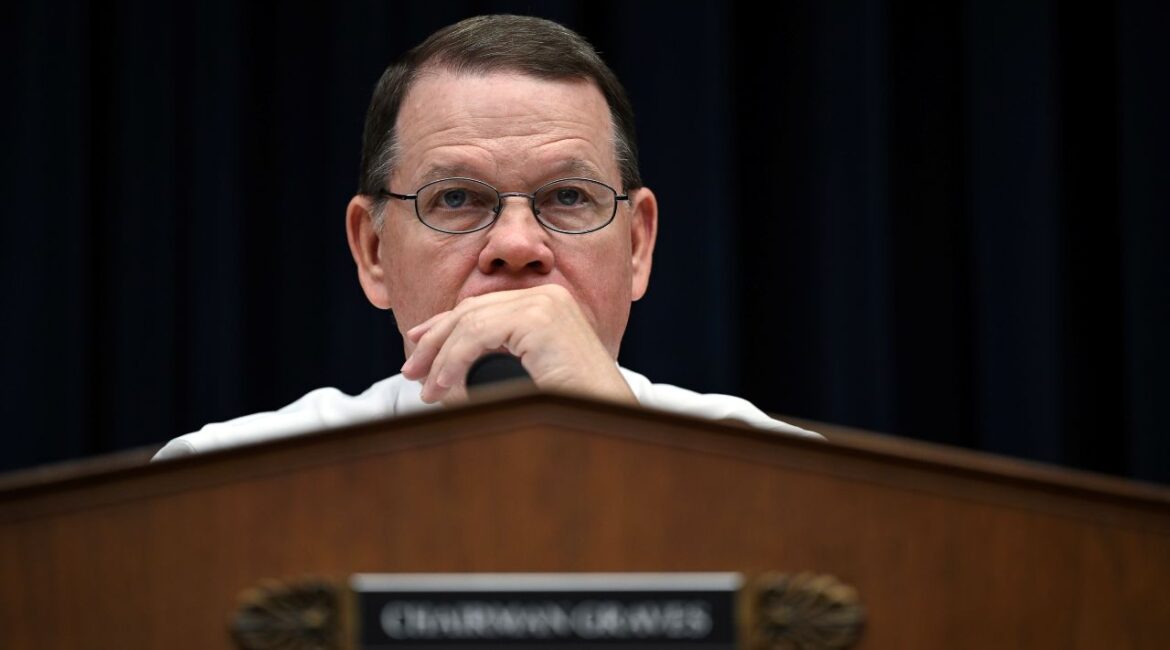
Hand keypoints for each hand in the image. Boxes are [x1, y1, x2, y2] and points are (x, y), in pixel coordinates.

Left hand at [399, 285, 636, 404]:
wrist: (607, 419)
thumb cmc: (573, 407)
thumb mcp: (529, 375)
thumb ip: (499, 362)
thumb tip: (446, 370)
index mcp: (547, 303)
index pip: (482, 306)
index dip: (444, 326)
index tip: (418, 346)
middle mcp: (547, 296)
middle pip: (471, 310)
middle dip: (434, 341)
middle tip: (411, 372)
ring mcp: (545, 304)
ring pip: (469, 323)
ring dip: (440, 358)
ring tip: (426, 390)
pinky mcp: (539, 320)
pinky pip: (478, 335)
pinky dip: (453, 362)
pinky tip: (442, 386)